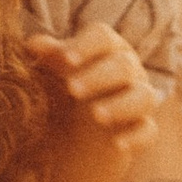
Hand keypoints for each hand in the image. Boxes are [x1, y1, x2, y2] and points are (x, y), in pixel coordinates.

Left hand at [30, 26, 161, 181]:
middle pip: (123, 65)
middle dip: (98, 76)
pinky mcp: (142, 129)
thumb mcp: (50, 74)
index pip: (102, 37)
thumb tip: (33, 44)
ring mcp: (138, 99)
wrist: (73, 136)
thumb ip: (46, 58)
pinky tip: (116, 144)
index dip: (85, 46)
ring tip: (96, 115)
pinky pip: (148, 131)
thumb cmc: (62, 90)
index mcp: (105, 48)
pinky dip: (135, 137)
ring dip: (121, 105)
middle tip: (71, 89)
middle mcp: (128, 69)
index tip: (64, 60)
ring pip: (144, 96)